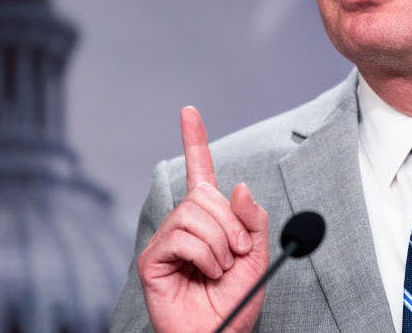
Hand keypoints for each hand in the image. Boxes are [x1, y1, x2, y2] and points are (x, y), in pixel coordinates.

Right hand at [137, 107, 269, 332]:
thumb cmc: (236, 300)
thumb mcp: (258, 256)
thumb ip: (252, 220)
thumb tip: (237, 187)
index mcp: (208, 218)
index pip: (200, 172)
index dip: (194, 140)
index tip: (189, 111)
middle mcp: (182, 224)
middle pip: (205, 196)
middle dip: (231, 225)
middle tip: (237, 254)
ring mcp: (165, 240)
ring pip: (194, 215)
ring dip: (219, 244)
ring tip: (220, 269)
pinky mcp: (153, 260)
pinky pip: (182, 238)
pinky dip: (204, 256)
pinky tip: (205, 274)